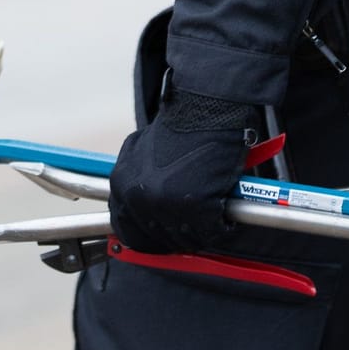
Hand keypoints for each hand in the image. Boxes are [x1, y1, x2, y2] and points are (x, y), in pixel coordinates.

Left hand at [109, 87, 261, 253]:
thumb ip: (137, 182)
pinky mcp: (196, 206)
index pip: (127, 231)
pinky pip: (211, 230)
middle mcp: (140, 198)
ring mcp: (166, 204)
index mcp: (122, 185)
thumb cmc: (182, 128)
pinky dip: (222, 226)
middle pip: (158, 239)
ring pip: (185, 238)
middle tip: (195, 228)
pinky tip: (225, 214)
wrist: (206, 110)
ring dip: (202, 232)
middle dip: (179, 237)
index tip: (163, 239)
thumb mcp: (142, 152)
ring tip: (213, 218)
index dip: (148, 239)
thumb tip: (140, 212)